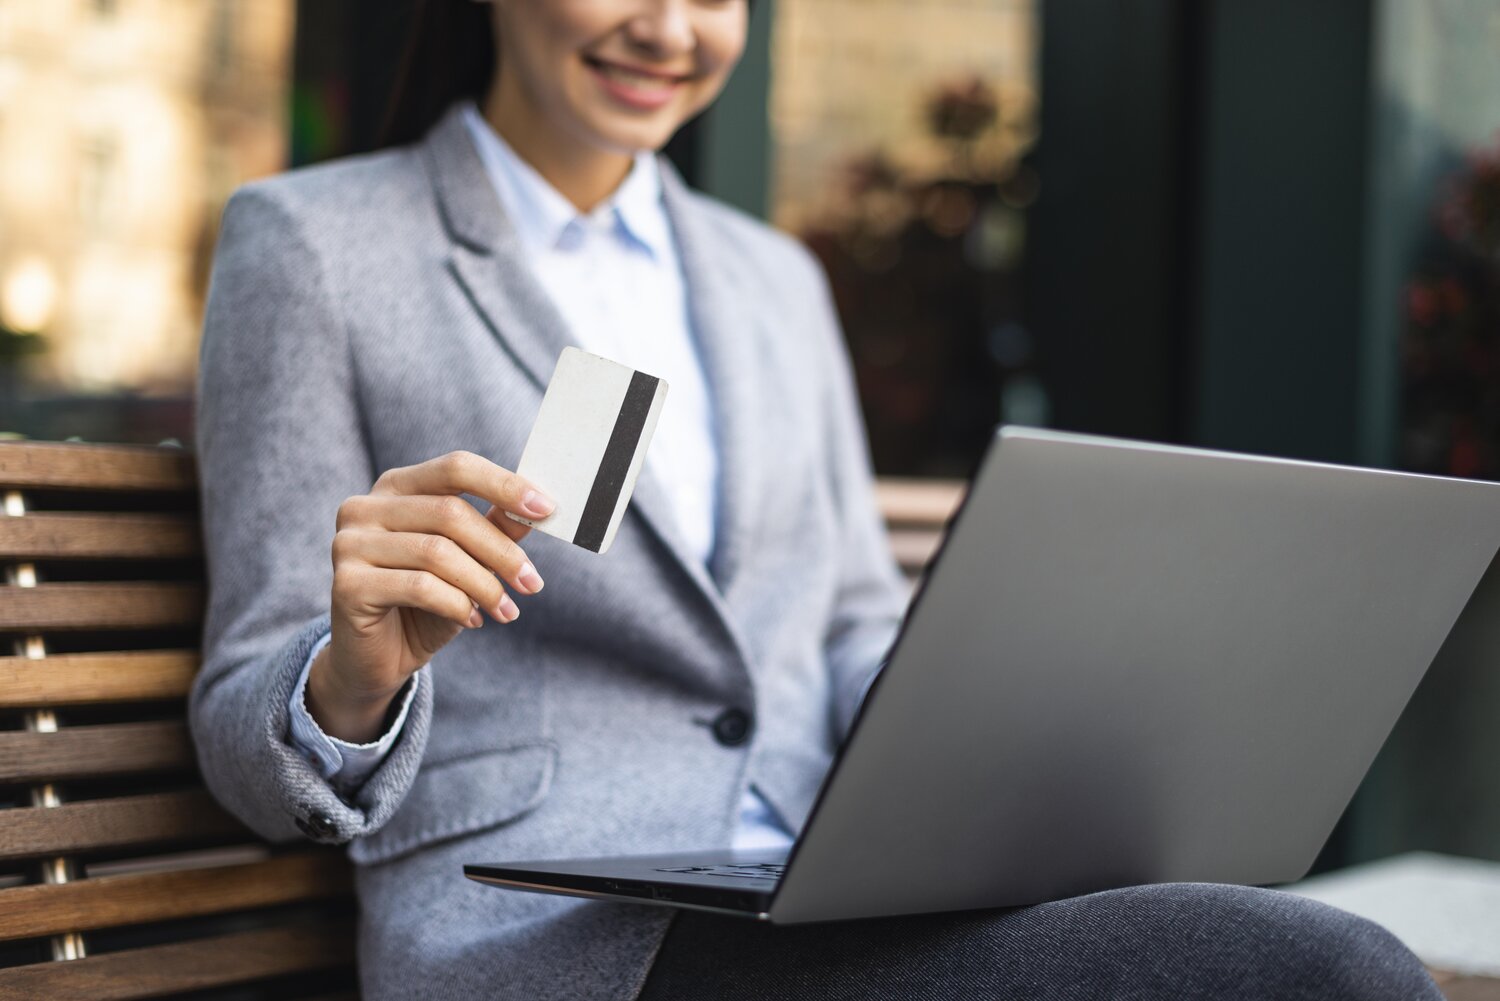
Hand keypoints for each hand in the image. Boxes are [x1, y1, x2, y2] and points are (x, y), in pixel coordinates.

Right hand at [306, 450, 553, 742]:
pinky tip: (473, 620)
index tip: (546, 509)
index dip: (503, 485)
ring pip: (438, 552)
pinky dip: (458, 605)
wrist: (378, 660)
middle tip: (533, 583)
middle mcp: (365, 507)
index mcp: (397, 487)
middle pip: (450, 513)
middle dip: (502, 551)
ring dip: (485, 585)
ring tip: (507, 610)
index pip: (455, 468)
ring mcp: (349, 543)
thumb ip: (494, 529)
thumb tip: (535, 509)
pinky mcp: (347, 583)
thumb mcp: (469, 563)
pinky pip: (420, 587)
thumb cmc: (425, 605)